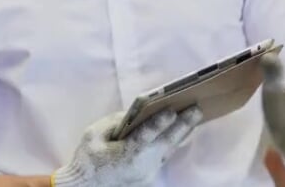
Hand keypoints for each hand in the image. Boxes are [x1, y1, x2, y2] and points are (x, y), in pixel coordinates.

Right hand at [52, 106, 201, 186]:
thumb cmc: (88, 159)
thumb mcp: (93, 134)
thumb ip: (115, 121)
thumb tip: (137, 112)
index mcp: (125, 154)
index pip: (146, 135)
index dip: (160, 122)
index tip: (173, 109)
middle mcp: (140, 165)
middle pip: (166, 143)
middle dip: (183, 125)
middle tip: (197, 109)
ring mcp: (147, 173)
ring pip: (169, 150)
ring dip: (182, 133)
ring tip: (194, 117)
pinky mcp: (149, 176)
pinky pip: (164, 156)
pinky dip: (173, 142)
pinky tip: (181, 131)